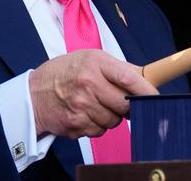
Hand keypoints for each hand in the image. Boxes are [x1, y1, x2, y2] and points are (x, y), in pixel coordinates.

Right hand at [29, 49, 157, 138]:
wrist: (34, 93)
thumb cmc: (64, 73)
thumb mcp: (89, 59)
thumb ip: (118, 69)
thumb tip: (146, 78)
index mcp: (94, 63)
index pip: (128, 78)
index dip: (146, 90)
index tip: (156, 97)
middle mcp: (88, 84)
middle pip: (124, 105)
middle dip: (127, 107)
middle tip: (117, 100)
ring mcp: (81, 106)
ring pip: (114, 121)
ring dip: (110, 117)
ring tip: (94, 104)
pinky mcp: (75, 125)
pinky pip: (99, 131)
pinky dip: (96, 126)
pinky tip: (84, 114)